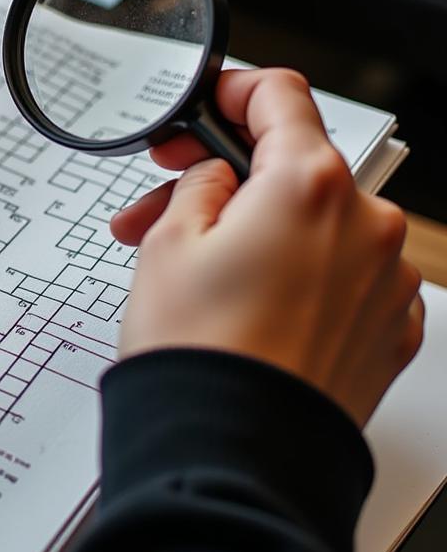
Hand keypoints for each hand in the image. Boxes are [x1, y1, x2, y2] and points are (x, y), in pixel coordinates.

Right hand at [111, 68, 423, 426]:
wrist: (235, 458)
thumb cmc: (201, 355)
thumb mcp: (168, 242)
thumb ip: (200, 183)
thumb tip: (216, 175)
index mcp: (309, 185)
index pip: (278, 95)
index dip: (230, 92)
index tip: (206, 108)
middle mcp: (365, 224)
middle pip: (290, 167)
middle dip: (223, 179)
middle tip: (164, 203)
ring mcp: (384, 279)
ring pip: (312, 222)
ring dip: (253, 230)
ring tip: (192, 269)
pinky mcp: (387, 327)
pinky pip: (339, 273)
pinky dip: (294, 273)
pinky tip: (243, 301)